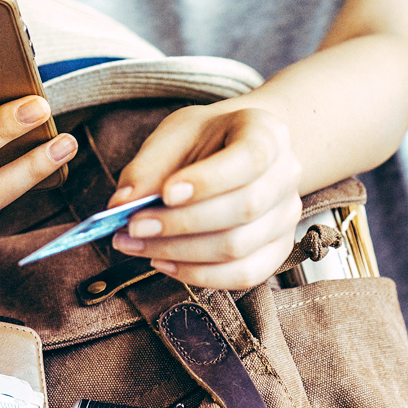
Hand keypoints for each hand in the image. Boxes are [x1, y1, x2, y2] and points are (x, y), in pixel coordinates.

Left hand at [109, 106, 301, 289]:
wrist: (231, 151)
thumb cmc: (202, 141)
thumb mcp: (172, 136)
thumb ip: (146, 167)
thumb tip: (121, 204)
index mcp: (267, 133)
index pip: (251, 158)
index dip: (209, 180)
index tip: (165, 193)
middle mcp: (287, 174)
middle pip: (245, 208)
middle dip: (181, 223)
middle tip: (133, 226)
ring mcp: (286, 216)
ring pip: (239, 248)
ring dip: (180, 252)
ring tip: (135, 244)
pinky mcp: (276, 250)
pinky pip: (243, 275)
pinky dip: (198, 274)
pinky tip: (162, 262)